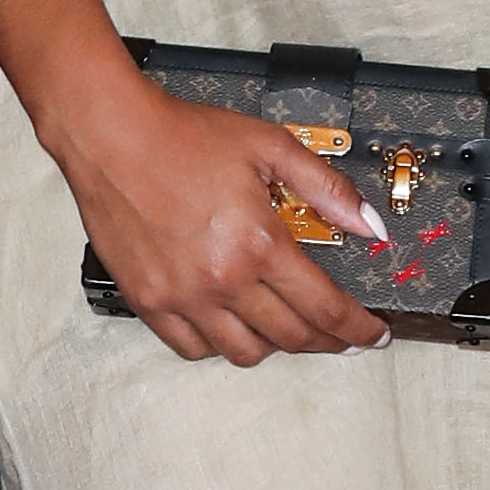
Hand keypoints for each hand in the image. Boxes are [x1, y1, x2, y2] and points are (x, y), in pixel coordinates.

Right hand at [48, 73, 388, 365]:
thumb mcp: (272, 148)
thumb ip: (327, 189)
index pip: (322, 305)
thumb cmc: (189, 137)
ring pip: (242, 351)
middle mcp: (221, 281)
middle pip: (289, 336)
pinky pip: (192, 348)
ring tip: (292, 326)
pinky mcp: (148, 303)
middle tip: (344, 336)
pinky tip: (236, 324)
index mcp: (258, 243)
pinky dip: (222, 344)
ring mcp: (181, 298)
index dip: (356, 328)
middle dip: (327, 342)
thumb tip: (369, 224)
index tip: (374, 336)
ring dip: (276, 345)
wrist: (116, 138)